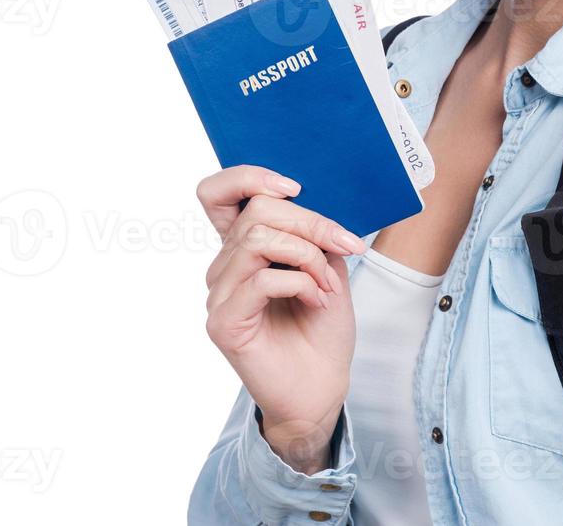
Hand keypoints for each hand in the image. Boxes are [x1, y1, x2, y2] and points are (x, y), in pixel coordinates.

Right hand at [195, 165, 368, 472]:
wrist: (322, 386)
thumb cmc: (321, 328)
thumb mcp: (327, 267)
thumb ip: (312, 233)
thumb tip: (308, 201)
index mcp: (243, 248)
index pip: (217, 194)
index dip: (249, 177)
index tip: (295, 187)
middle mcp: (223, 267)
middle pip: (256, 212)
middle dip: (310, 223)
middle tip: (345, 246)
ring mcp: (219, 294)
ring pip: (259, 240)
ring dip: (309, 256)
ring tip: (328, 283)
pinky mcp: (224, 322)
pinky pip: (262, 279)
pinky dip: (301, 283)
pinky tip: (317, 301)